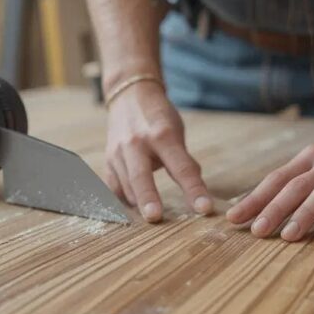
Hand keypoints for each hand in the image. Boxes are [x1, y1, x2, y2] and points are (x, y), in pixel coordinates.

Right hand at [105, 82, 213, 221]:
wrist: (130, 96)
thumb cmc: (158, 117)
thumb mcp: (176, 132)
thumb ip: (183, 161)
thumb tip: (195, 192)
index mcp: (162, 135)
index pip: (182, 167)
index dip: (194, 189)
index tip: (204, 209)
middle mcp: (136, 143)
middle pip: (141, 176)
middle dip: (147, 198)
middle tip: (155, 217)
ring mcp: (118, 152)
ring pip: (126, 185)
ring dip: (138, 203)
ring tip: (151, 217)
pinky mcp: (108, 159)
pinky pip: (113, 187)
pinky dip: (123, 200)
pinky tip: (132, 210)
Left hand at [225, 117, 313, 240]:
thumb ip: (298, 182)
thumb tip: (261, 209)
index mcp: (310, 159)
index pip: (277, 179)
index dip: (255, 199)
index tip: (235, 218)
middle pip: (296, 186)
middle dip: (274, 208)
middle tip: (257, 231)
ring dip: (305, 214)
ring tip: (289, 236)